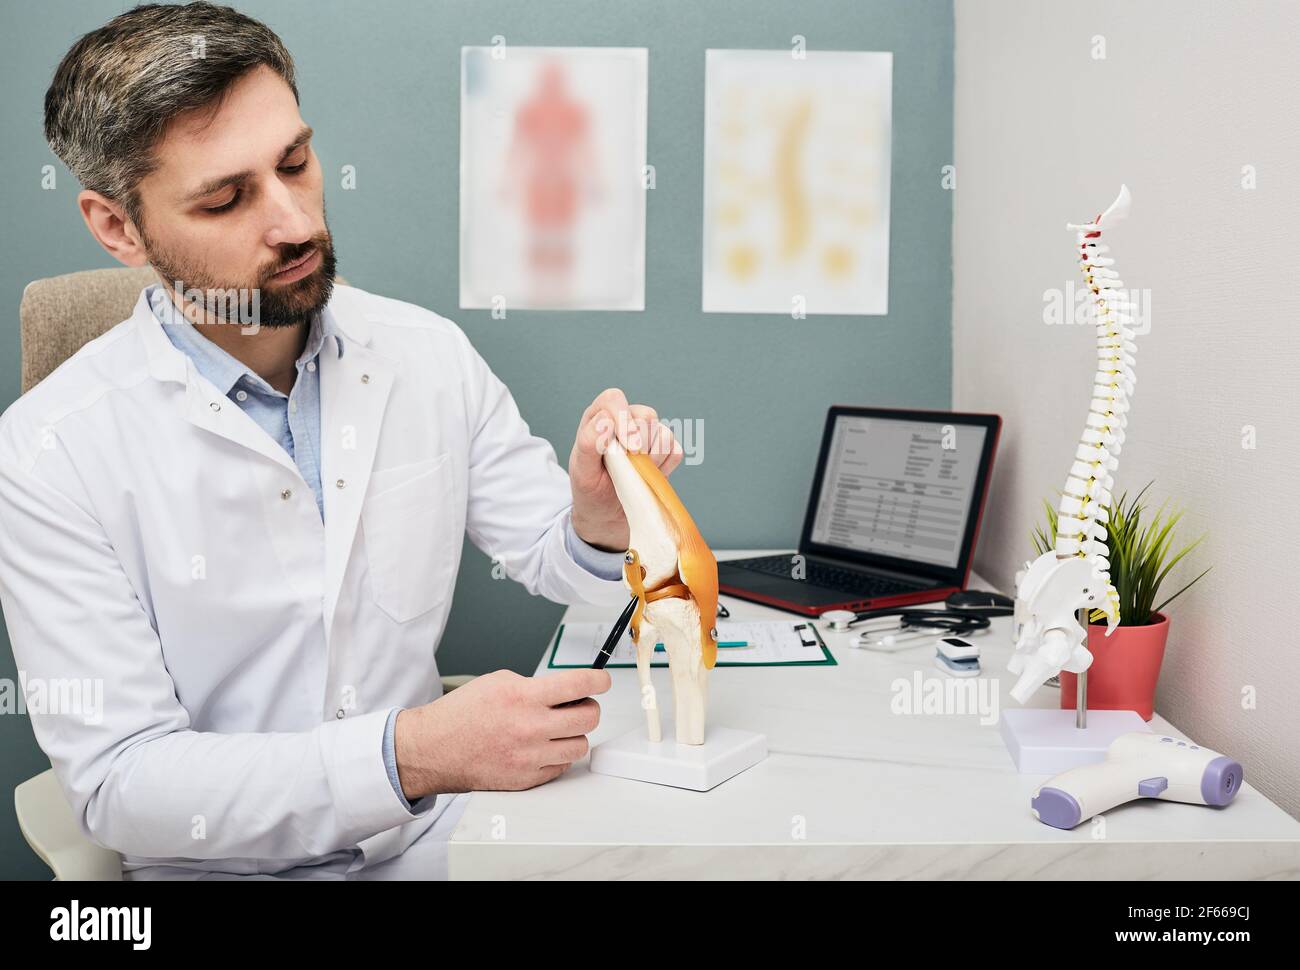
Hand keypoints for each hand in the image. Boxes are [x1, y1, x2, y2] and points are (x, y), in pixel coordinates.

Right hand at [393, 669, 610, 799]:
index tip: (601, 680)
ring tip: (559, 728)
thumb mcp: (497, 682)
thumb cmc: (461, 715)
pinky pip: (561, 767)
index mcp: (523, 696)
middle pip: (588, 718)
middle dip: (589, 708)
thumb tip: (564, 690)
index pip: (578, 685)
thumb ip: (534, 685)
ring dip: (574, 734)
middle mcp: (530, 727)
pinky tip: (544, 746)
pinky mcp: (527, 778)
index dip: (598, 680)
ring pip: (580, 745)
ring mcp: (530, 756)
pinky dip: (558, 756)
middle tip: (581, 705)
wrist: (434, 748)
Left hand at [568, 387, 682, 551]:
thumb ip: (588, 443)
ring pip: (664, 434)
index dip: (624, 419)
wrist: (606, 517)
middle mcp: (625, 420)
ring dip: (651, 461)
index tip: (629, 448)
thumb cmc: (590, 490)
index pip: (614, 400)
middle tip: (624, 470)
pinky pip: (676, 452)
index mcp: (599, 417)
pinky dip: (665, 469)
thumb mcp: (581, 470)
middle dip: (639, 447)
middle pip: (646, 416)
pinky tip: (648, 478)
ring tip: (634, 475)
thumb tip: (606, 422)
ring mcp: (648, 435)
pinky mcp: (666, 452)